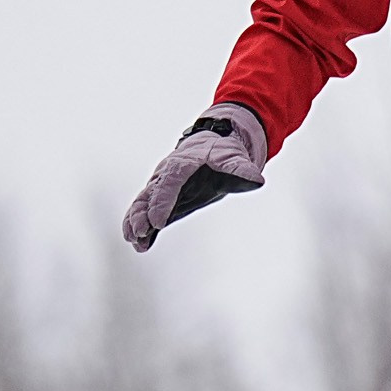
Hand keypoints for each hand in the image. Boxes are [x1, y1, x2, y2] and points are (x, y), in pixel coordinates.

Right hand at [122, 101, 267, 251]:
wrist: (213, 146)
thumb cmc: (222, 151)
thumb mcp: (233, 157)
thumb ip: (241, 169)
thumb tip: (258, 180)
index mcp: (183, 163)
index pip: (169, 183)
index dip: (161, 202)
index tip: (156, 221)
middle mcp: (167, 175)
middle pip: (150, 194)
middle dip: (141, 214)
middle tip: (138, 232)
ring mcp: (163, 186)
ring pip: (144, 203)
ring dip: (135, 221)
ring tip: (133, 240)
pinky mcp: (164, 198)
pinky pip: (148, 211)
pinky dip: (143, 226)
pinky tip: (140, 244)